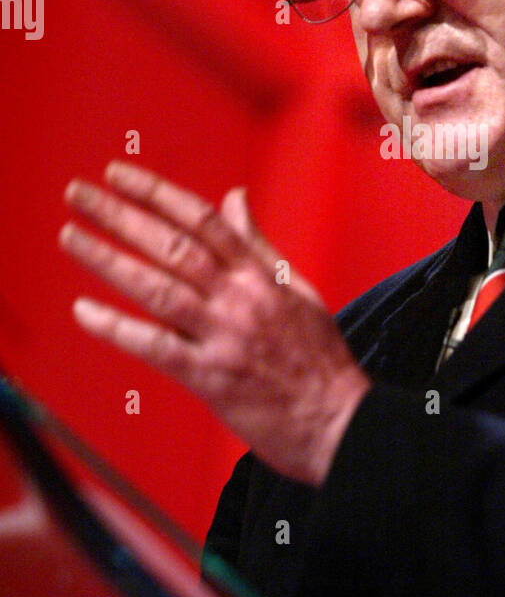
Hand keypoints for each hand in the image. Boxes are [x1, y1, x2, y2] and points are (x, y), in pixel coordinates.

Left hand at [59, 162, 371, 484]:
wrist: (340, 422)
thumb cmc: (320, 360)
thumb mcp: (296, 288)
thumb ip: (258, 244)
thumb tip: (234, 198)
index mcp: (261, 274)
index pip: (203, 220)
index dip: (157, 193)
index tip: (120, 175)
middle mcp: (241, 298)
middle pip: (173, 245)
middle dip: (121, 215)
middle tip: (80, 194)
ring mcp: (225, 337)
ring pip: (159, 288)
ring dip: (110, 260)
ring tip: (72, 238)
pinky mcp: (211, 378)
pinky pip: (156, 347)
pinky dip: (118, 328)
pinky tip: (84, 312)